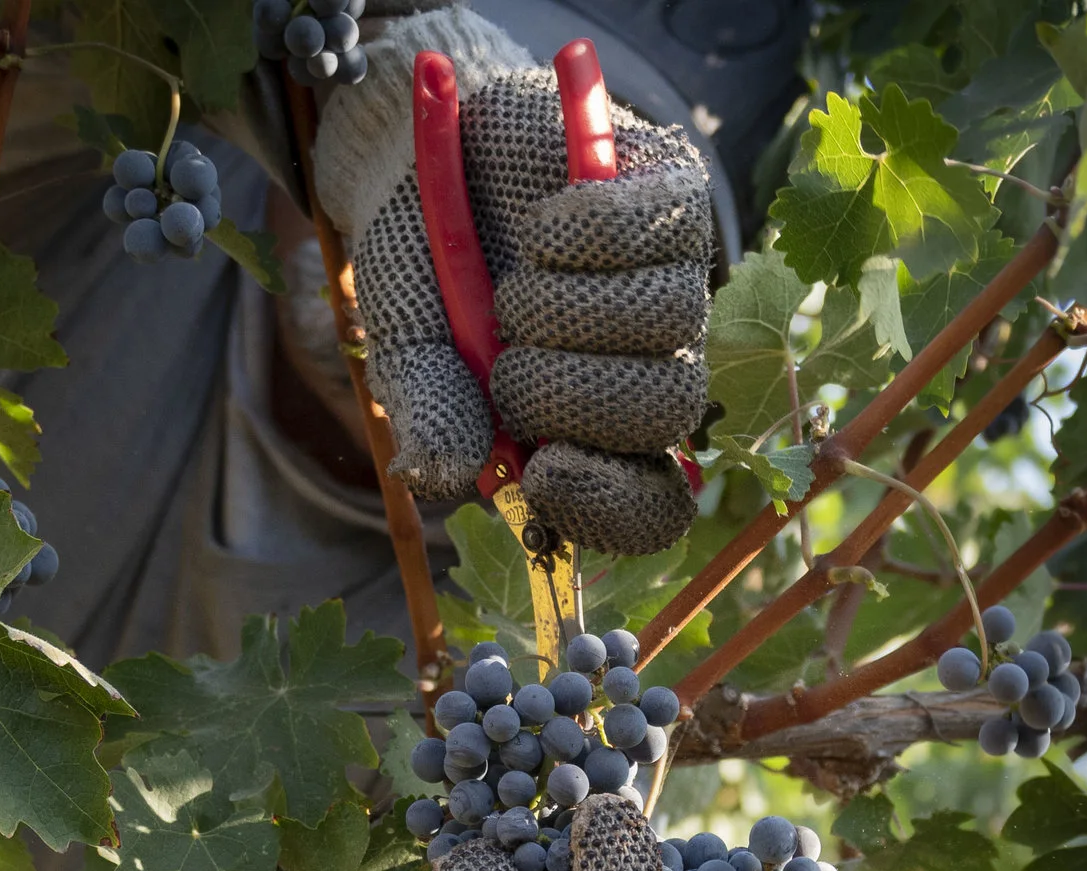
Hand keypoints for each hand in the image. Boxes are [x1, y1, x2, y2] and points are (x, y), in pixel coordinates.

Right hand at [312, 9, 708, 554]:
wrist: (418, 148)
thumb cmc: (424, 265)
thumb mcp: (410, 343)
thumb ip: (431, 410)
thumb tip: (443, 476)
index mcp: (595, 426)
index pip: (650, 506)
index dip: (614, 505)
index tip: (545, 471)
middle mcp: (650, 360)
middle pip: (669, 411)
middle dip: (574, 393)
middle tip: (507, 356)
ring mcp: (672, 277)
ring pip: (671, 323)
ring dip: (569, 308)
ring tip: (516, 284)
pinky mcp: (676, 196)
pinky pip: (664, 230)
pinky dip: (589, 232)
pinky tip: (544, 228)